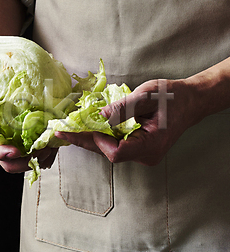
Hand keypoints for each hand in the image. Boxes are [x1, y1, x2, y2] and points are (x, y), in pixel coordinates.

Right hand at [0, 53, 57, 173]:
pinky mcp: (24, 128)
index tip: (14, 151)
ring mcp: (11, 133)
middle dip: (24, 160)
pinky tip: (56, 140)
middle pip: (8, 160)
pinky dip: (47, 147)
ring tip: (51, 146)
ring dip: (39, 155)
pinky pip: (35, 144)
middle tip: (41, 149)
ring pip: (24, 156)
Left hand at [55, 78, 193, 165]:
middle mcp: (146, 155)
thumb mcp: (147, 96)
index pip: (116, 152)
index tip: (84, 125)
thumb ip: (123, 108)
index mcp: (150, 146)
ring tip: (68, 129)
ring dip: (90, 138)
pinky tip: (87, 127)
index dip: (97, 140)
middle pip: (108, 153)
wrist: (191, 101)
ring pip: (110, 150)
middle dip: (84, 140)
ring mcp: (142, 154)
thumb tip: (99, 115)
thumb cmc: (172, 97)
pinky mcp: (139, 149)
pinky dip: (101, 135)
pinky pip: (116, 145)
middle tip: (60, 131)